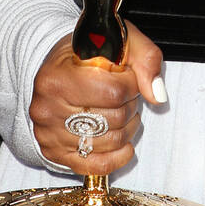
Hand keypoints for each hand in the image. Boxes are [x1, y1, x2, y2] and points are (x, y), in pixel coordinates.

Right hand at [30, 19, 164, 174]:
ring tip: (122, 111)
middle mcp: (47, 107)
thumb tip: (157, 96)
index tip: (128, 77)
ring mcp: (49, 134)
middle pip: (114, 118)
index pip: (114, 91)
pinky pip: (97, 165)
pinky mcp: (55, 153)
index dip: (132, 84)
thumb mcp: (118, 40)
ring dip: (127, 128)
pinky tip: (124, 143)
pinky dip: (118, 156)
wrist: (58, 66)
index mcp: (57, 76)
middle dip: (130, 105)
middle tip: (124, 94)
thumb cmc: (86, 52)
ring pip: (110, 141)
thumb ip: (145, 59)